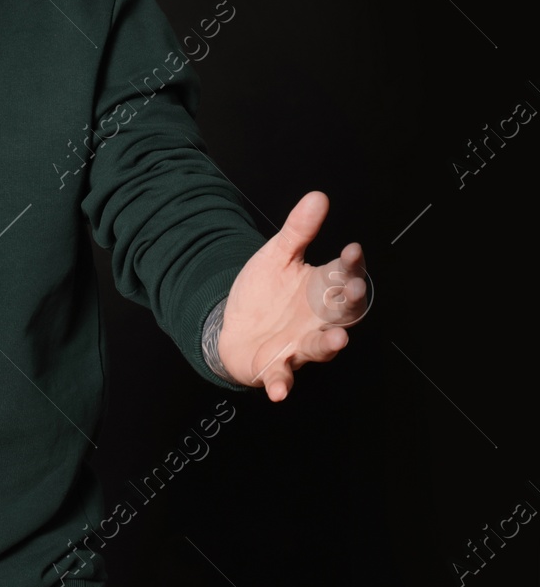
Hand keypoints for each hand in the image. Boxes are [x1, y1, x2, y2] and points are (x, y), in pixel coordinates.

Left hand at [218, 191, 369, 401]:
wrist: (234, 326)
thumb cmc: (264, 293)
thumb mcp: (277, 256)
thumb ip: (298, 230)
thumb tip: (317, 197)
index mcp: (321, 291)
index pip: (343, 276)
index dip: (350, 265)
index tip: (352, 250)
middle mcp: (318, 320)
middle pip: (341, 314)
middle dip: (348, 304)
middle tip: (351, 291)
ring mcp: (299, 345)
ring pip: (321, 347)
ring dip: (328, 345)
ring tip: (336, 340)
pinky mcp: (277, 366)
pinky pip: (283, 377)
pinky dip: (282, 383)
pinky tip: (280, 389)